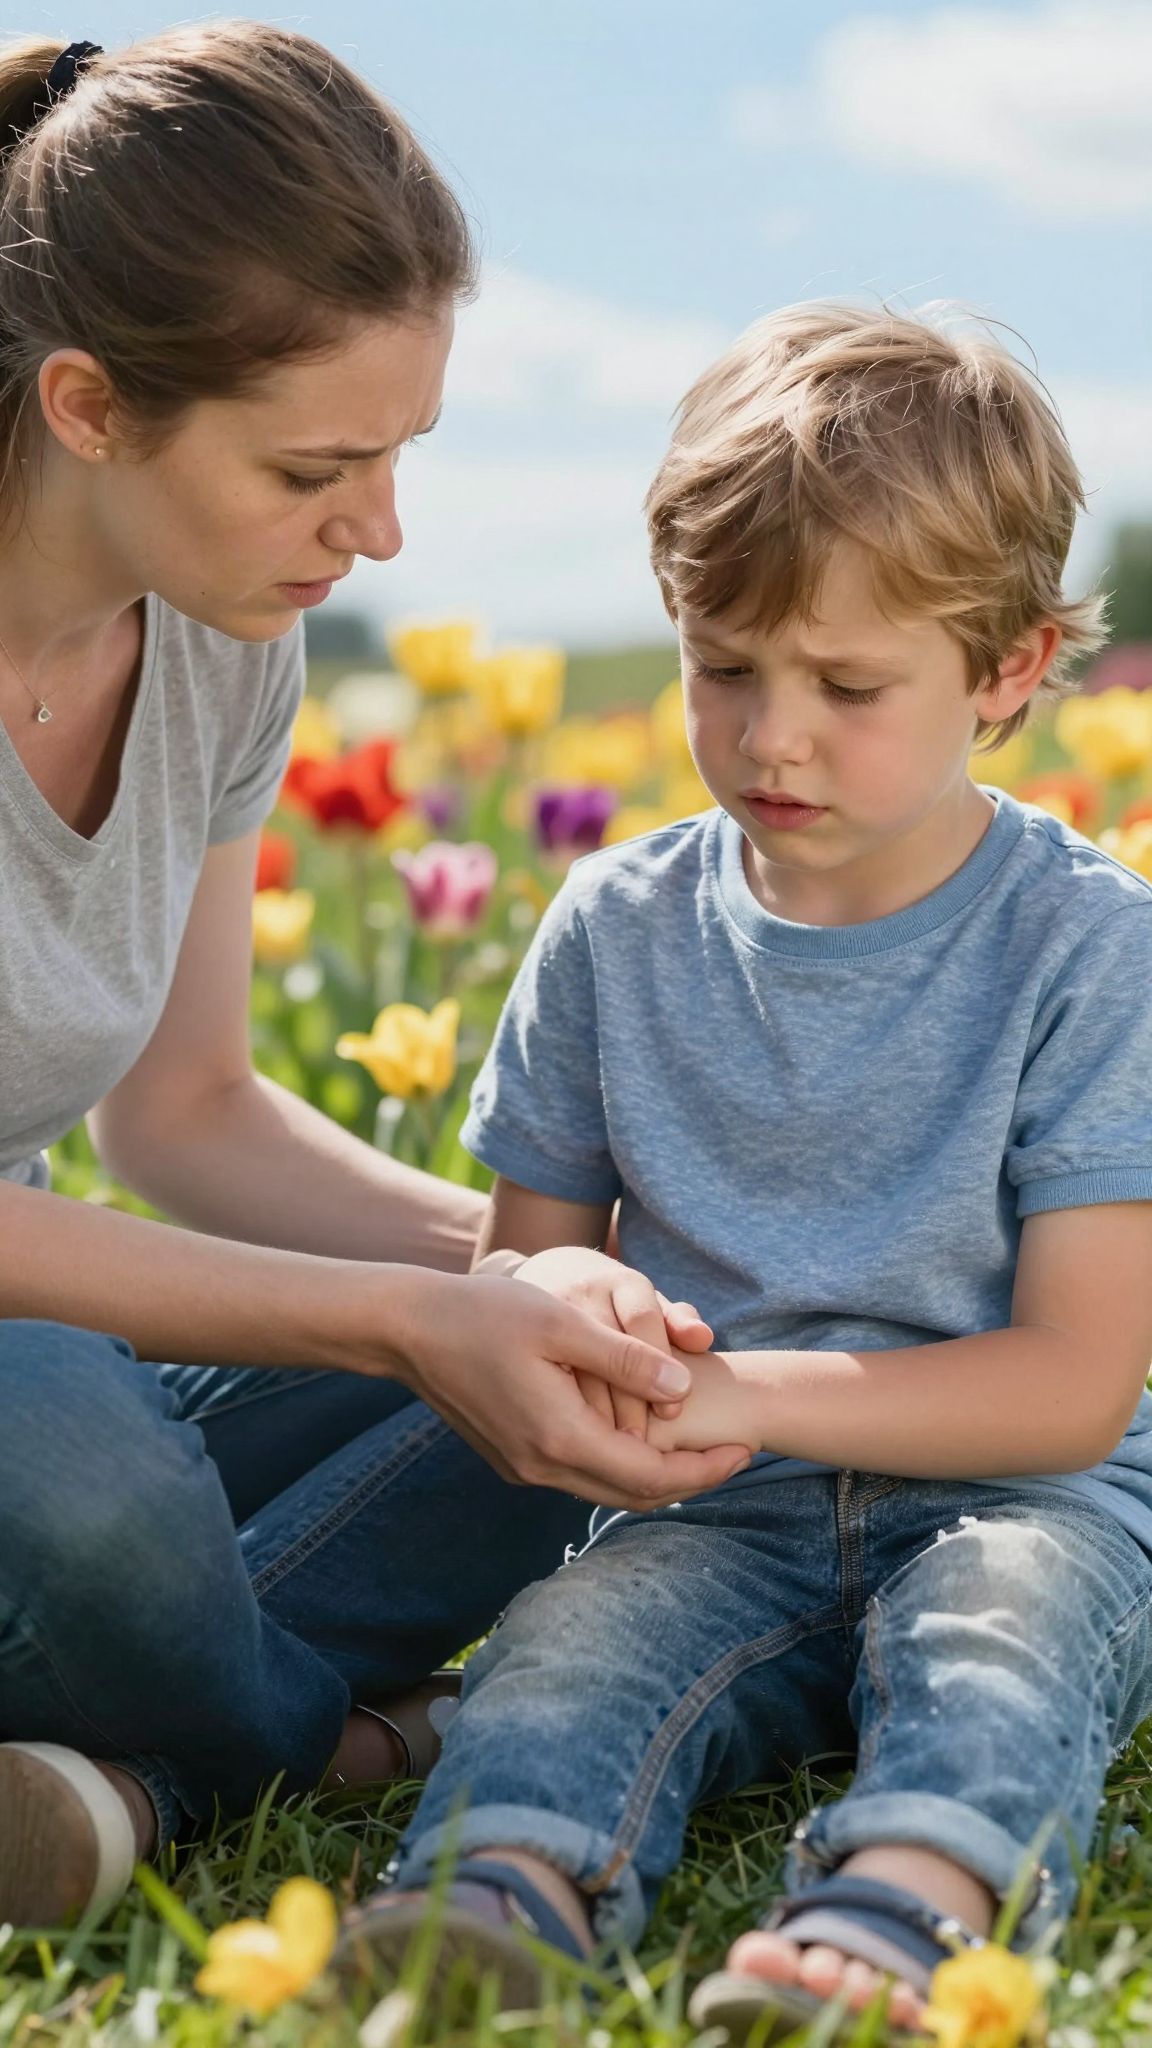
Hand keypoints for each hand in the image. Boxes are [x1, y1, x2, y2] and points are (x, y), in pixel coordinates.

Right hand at [383, 1268, 749, 1509]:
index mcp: (561, 1438)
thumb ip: (625, 1359)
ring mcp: (524, 1467)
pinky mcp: (512, 1457)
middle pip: (634, 1494)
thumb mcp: (562, 1324)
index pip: (653, 1475)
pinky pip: (579, 1473)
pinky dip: (618, 1463)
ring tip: (698, 1446)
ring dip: (655, 1474)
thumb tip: (684, 1390)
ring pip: (606, 1488)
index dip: (706, 1468)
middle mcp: (543, 1467)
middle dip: (691, 1479)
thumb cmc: (485, 1314)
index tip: (747, 1450)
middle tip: (735, 1454)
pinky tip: (638, 1433)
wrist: (409, 1329)